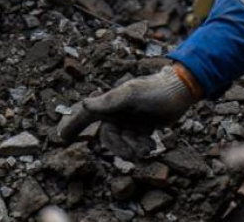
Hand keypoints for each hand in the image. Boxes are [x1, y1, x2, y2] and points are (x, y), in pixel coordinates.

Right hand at [55, 65, 200, 142]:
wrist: (181, 91)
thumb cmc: (155, 89)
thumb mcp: (132, 94)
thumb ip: (109, 101)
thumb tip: (85, 104)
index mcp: (110, 103)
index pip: (86, 115)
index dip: (73, 126)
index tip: (61, 138)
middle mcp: (117, 113)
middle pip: (108, 138)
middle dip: (120, 148)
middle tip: (134, 153)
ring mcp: (129, 121)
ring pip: (122, 143)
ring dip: (134, 149)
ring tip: (148, 148)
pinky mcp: (142, 127)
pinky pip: (135, 143)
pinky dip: (142, 147)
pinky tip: (152, 145)